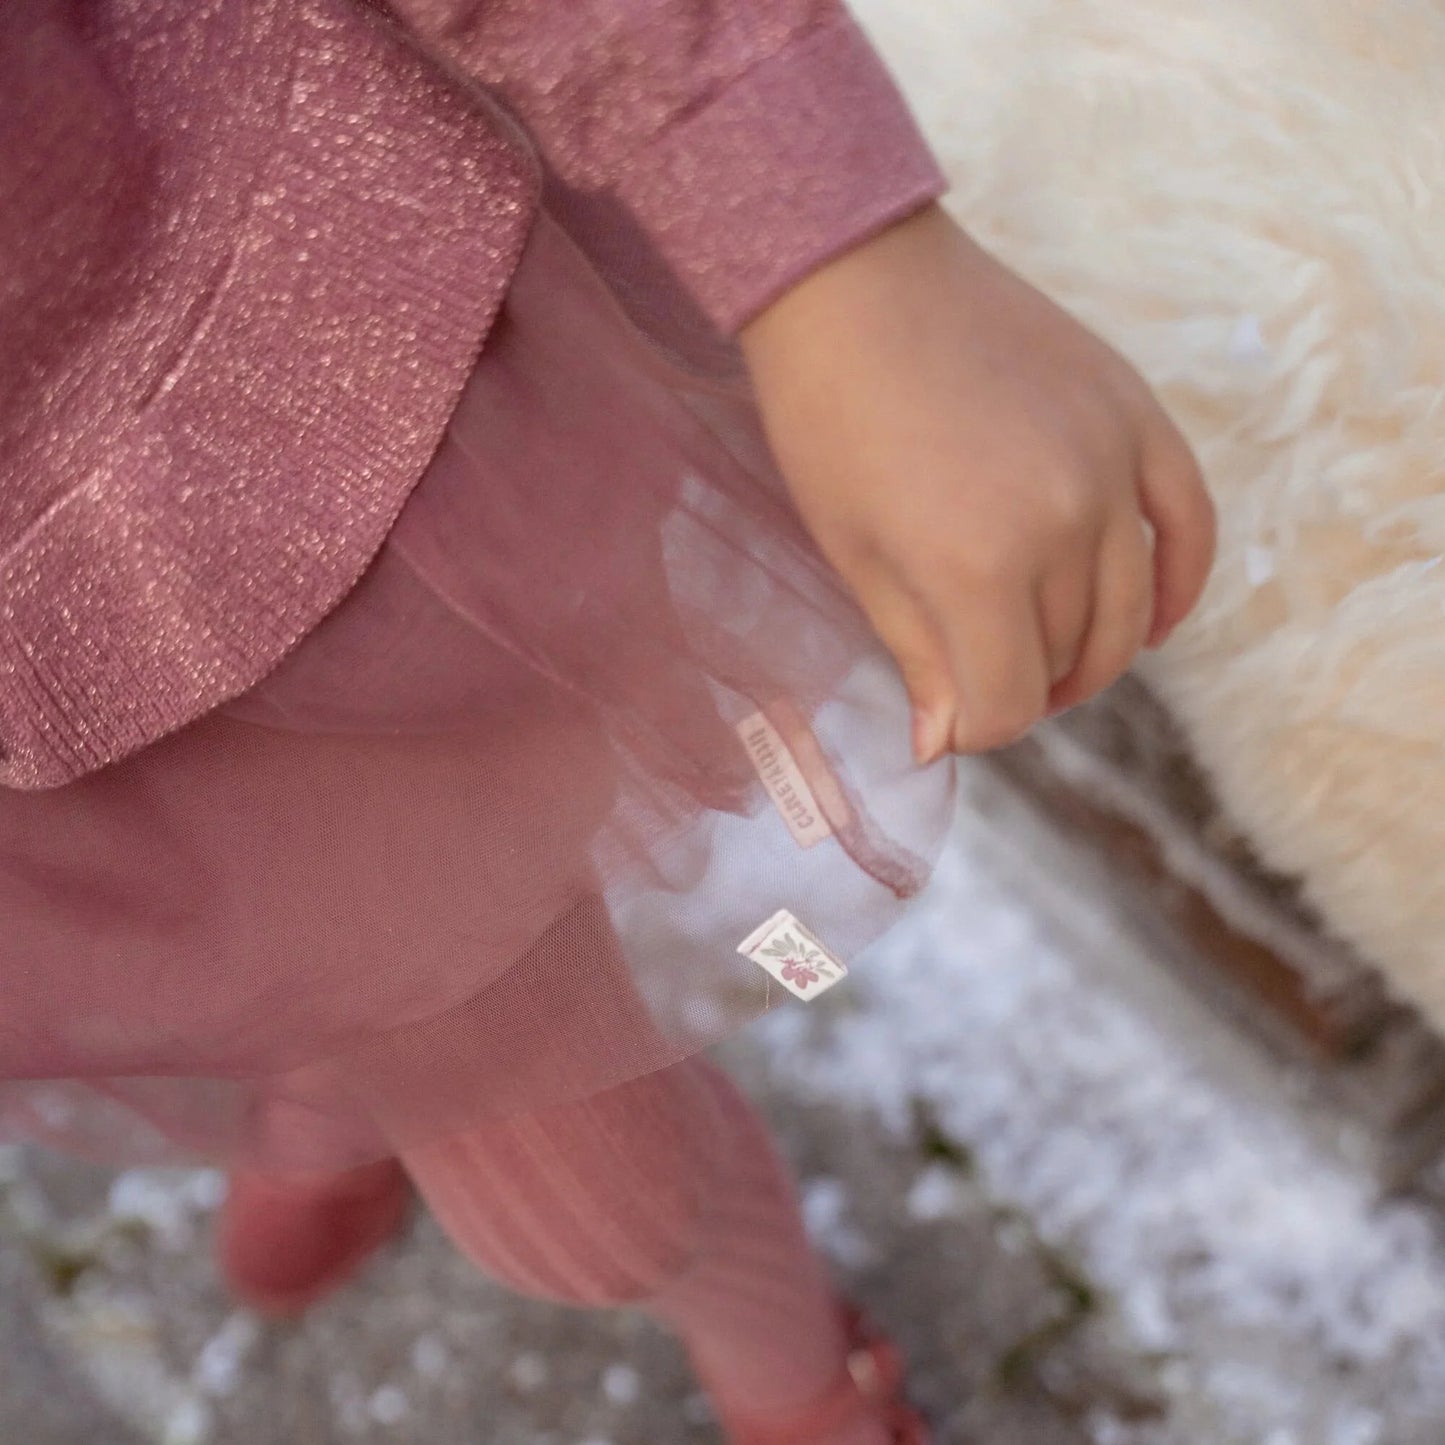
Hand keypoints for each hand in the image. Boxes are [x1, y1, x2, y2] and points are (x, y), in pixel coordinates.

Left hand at [739, 204, 1214, 761]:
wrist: (854, 282)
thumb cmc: (828, 422)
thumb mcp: (854, 556)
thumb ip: (916, 653)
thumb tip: (941, 743)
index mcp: (976, 567)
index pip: (1008, 704)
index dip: (976, 728)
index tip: (947, 717)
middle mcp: (1063, 523)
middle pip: (1068, 658)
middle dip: (1023, 687)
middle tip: (984, 680)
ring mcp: (1111, 464)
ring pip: (1129, 608)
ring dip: (1092, 653)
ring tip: (1050, 659)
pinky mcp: (1136, 416)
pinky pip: (1190, 525)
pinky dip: (1178, 585)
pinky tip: (1154, 621)